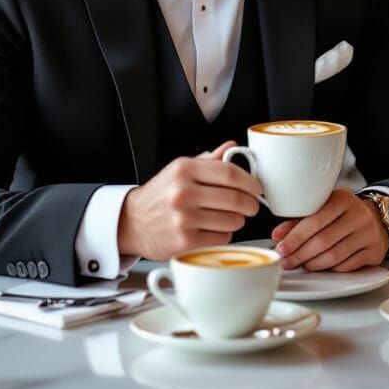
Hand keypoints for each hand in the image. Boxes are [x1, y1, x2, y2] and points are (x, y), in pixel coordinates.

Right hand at [117, 142, 262, 259]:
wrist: (131, 222)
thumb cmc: (160, 195)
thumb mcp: (180, 169)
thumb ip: (209, 160)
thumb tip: (232, 146)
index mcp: (184, 169)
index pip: (230, 173)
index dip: (250, 182)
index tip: (257, 187)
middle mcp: (183, 192)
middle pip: (235, 198)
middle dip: (251, 203)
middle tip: (252, 205)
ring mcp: (183, 218)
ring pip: (231, 220)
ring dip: (237, 220)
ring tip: (229, 217)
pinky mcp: (184, 241)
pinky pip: (221, 238)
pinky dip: (224, 235)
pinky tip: (214, 229)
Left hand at [270, 188, 388, 270]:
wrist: (378, 218)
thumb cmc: (345, 213)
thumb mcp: (324, 207)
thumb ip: (300, 219)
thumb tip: (278, 236)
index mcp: (343, 199)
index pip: (316, 220)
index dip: (296, 237)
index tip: (281, 247)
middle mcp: (358, 215)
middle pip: (323, 241)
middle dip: (300, 254)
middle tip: (286, 261)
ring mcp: (368, 234)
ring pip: (334, 257)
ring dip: (312, 264)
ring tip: (300, 265)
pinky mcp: (374, 252)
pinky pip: (346, 266)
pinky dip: (330, 269)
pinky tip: (321, 267)